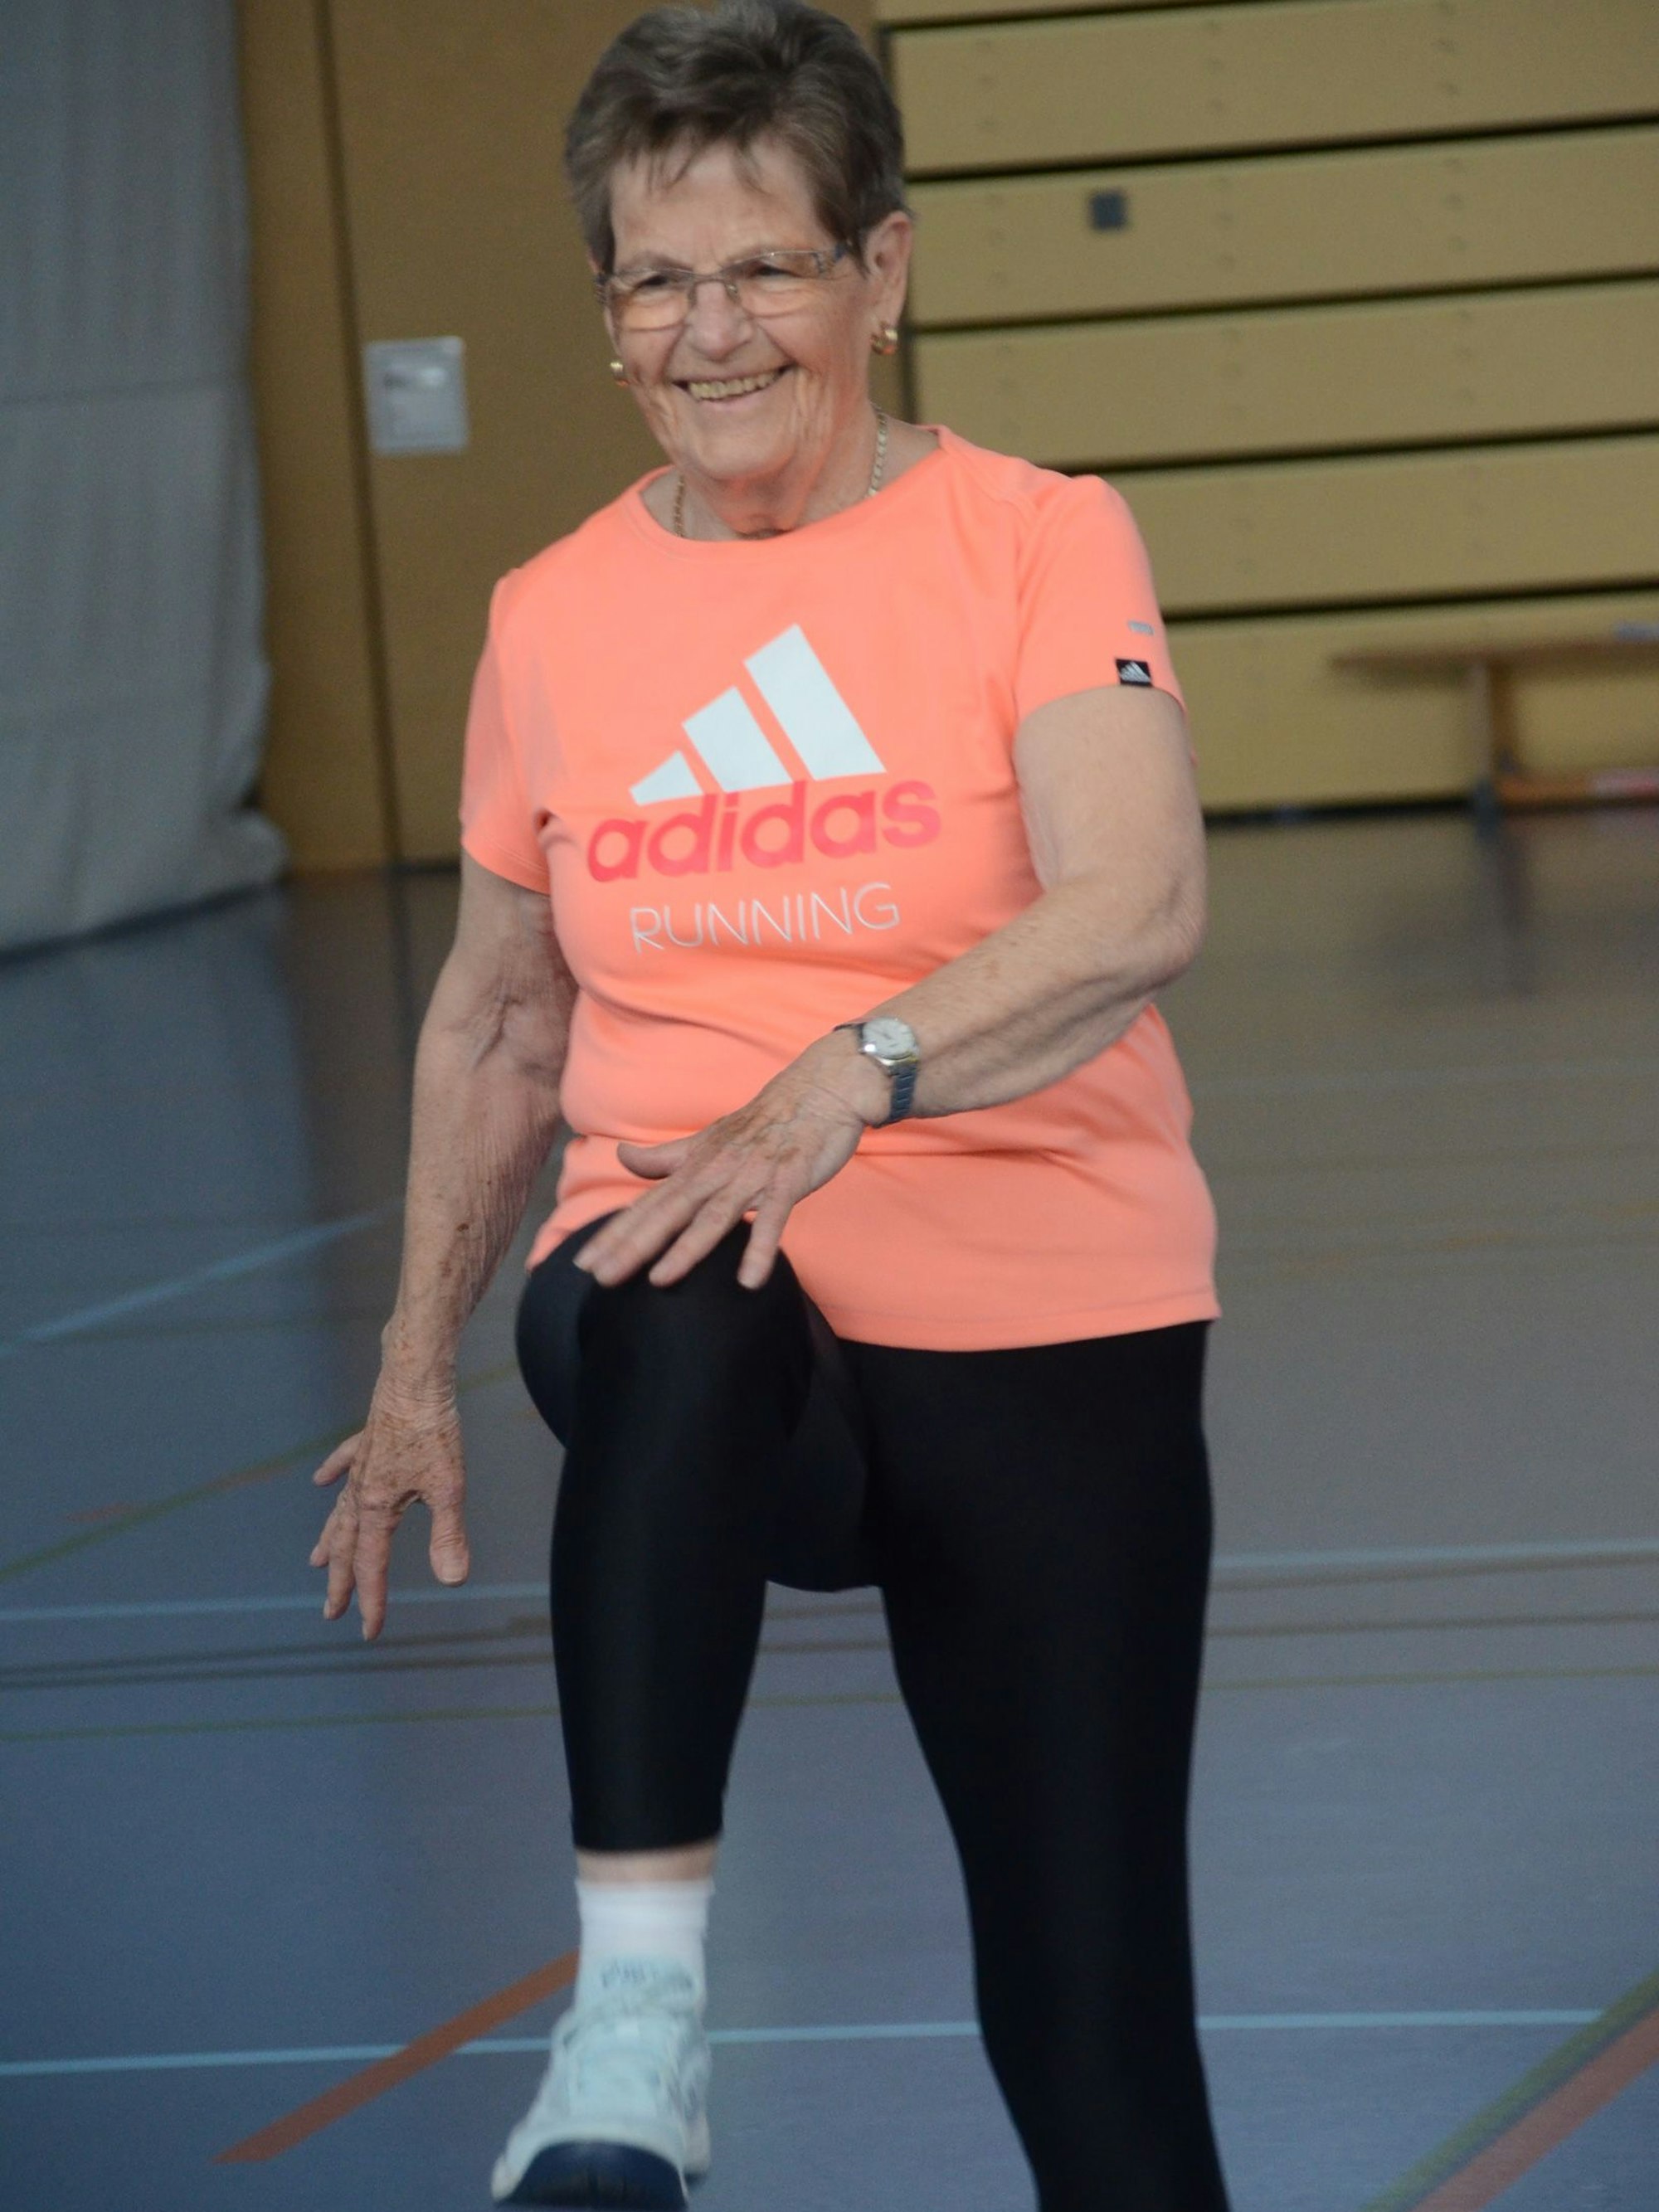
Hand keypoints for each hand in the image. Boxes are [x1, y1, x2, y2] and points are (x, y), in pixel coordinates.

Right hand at [309, 1380, 469, 1639]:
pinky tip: (321, 1480)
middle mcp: (362, 1490)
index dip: (372, 1601)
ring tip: (317, 1562)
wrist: (414, 1376)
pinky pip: (345, 1462)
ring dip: (332, 1539)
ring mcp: (363, 1463)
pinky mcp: (370, 1438)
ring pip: (340, 1510)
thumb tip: (452, 1581)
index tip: (369, 1631)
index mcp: (377, 1507)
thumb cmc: (433, 1428)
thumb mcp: (447, 1486)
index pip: (373, 1566)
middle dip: (342, 1581)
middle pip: (348, 1546)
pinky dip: (333, 1473)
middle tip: (331, 1611)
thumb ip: (447, 1535)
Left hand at [574, 1031, 886, 1292]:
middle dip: (634, 1246)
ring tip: (661, 1280)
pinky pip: (773, 1219)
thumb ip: (665, 1157)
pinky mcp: (787, 1181)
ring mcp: (751, 1177)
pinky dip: (761, 1248)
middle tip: (601, 1278)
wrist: (819, 1091)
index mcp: (694, 1166)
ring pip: (713, 1217)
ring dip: (687, 1249)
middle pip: (668, 1213)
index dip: (615, 1233)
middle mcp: (715, 1172)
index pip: (646, 1205)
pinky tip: (749, 1280)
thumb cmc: (763, 1123)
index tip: (583, 1263)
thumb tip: (622, 1157)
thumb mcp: (707, 1141)